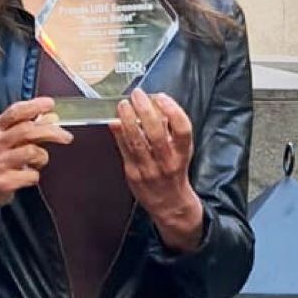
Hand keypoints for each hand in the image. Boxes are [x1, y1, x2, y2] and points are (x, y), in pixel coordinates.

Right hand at [0, 97, 72, 238]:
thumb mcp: (9, 140)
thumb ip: (29, 127)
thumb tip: (52, 117)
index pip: (15, 112)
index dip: (34, 106)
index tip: (50, 104)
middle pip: (27, 130)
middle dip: (51, 131)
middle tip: (66, 137)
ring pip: (32, 152)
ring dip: (43, 156)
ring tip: (39, 160)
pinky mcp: (2, 182)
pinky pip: (31, 175)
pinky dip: (35, 175)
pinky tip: (28, 175)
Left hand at [108, 88, 203, 252]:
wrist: (169, 203)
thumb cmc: (174, 172)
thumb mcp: (181, 150)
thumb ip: (170, 130)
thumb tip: (154, 105)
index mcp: (183, 153)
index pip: (182, 129)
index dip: (172, 110)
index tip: (161, 97)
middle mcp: (167, 161)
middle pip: (156, 133)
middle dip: (145, 110)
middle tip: (137, 95)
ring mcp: (149, 169)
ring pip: (137, 141)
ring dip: (128, 120)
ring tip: (123, 105)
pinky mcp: (133, 173)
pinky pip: (124, 150)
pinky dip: (118, 134)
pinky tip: (114, 122)